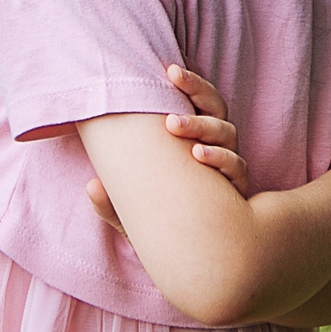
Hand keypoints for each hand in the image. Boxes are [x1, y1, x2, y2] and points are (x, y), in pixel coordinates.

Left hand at [85, 64, 248, 233]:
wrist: (199, 268)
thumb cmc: (166, 231)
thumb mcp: (134, 217)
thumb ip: (114, 204)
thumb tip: (91, 185)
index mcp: (195, 142)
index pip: (196, 101)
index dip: (189, 80)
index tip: (169, 62)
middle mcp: (217, 150)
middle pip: (215, 107)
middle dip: (196, 87)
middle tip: (171, 74)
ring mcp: (230, 170)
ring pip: (227, 133)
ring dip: (201, 123)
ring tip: (173, 122)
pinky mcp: (239, 193)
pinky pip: (236, 169)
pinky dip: (219, 157)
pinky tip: (199, 154)